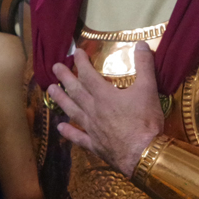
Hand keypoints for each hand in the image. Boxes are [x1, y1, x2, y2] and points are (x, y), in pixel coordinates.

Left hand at [48, 42, 163, 177]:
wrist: (143, 154)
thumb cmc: (145, 121)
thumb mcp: (149, 89)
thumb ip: (145, 65)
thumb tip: (142, 44)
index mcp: (104, 95)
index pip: (88, 75)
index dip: (82, 62)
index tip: (76, 52)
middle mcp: (93, 110)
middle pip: (75, 91)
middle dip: (65, 77)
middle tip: (54, 67)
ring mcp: (92, 128)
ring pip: (72, 111)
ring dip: (61, 100)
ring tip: (50, 90)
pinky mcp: (95, 145)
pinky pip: (78, 137)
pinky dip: (69, 132)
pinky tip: (60, 128)